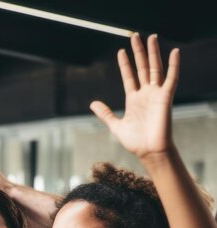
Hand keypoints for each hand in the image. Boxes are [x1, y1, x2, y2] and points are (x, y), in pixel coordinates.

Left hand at [90, 33, 178, 158]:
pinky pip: (171, 78)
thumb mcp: (116, 126)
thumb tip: (92, 103)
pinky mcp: (166, 98)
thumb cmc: (135, 141)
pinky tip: (174, 52)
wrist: (149, 151)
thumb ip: (105, 114)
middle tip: (135, 36)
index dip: (125, 64)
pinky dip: (173, 66)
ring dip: (153, 53)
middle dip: (138, 52)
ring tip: (151, 37)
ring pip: (155, 68)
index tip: (121, 51)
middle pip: (142, 68)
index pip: (129, 77)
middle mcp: (145, 94)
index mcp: (134, 99)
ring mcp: (156, 94)